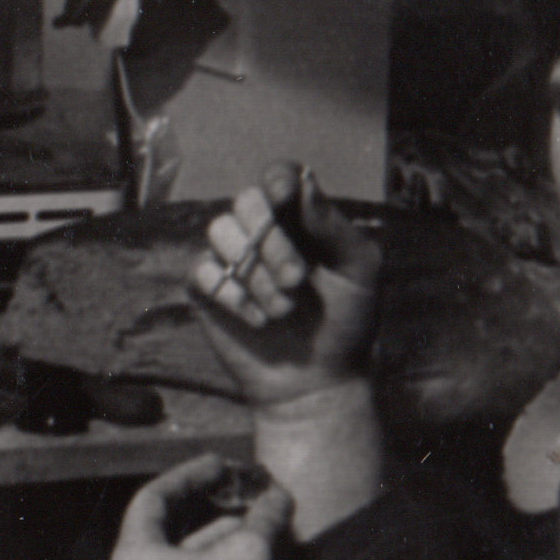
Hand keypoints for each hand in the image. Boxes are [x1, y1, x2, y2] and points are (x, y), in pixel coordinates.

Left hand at [106, 456, 291, 559]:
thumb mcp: (250, 551)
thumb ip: (261, 515)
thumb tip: (278, 495)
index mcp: (130, 559)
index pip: (152, 499)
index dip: (189, 475)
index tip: (220, 465)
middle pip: (163, 527)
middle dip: (206, 506)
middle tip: (238, 488)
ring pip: (175, 555)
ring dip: (214, 534)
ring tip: (253, 518)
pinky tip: (244, 549)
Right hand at [181, 173, 378, 406]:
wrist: (320, 382)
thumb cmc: (348, 323)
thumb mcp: (358, 273)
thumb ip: (333, 227)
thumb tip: (304, 185)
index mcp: (301, 220)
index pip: (280, 178)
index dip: (277, 179)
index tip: (283, 197)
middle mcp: (264, 233)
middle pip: (247, 200)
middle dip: (270, 239)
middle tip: (296, 280)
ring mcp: (234, 260)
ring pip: (221, 231)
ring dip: (254, 272)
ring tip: (284, 309)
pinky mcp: (210, 290)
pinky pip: (202, 270)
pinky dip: (231, 293)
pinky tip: (259, 320)